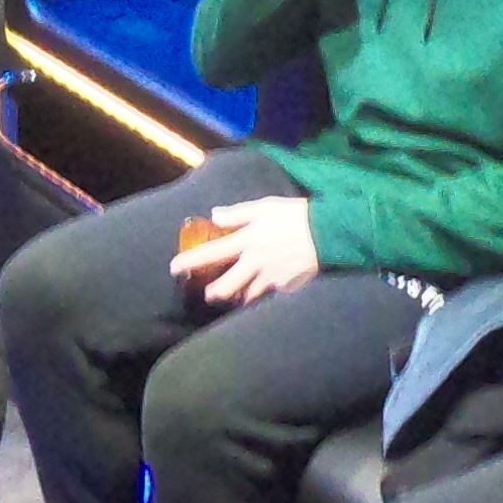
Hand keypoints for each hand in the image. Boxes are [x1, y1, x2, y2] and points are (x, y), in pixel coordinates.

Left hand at [174, 195, 318, 306]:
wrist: (329, 233)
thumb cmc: (296, 215)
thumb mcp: (265, 207)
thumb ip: (238, 213)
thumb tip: (215, 215)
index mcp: (247, 241)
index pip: (212, 253)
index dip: (190, 261)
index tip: (174, 267)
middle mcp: (255, 263)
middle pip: (227, 287)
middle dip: (215, 293)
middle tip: (210, 293)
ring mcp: (271, 279)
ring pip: (248, 296)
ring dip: (241, 295)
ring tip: (240, 293)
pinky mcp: (287, 288)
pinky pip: (271, 295)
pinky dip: (266, 293)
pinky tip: (268, 288)